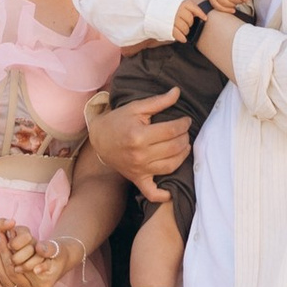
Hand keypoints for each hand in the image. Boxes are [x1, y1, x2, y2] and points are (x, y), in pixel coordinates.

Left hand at [0, 219, 72, 286]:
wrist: (57, 263)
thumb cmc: (57, 254)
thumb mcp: (56, 249)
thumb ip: (48, 248)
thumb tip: (39, 249)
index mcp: (42, 285)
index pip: (21, 268)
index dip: (11, 252)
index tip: (3, 236)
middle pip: (11, 273)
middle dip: (2, 253)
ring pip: (4, 280)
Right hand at [83, 83, 193, 207]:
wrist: (99, 139)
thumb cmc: (118, 121)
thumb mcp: (136, 108)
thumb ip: (158, 101)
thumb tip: (178, 92)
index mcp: (139, 135)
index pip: (171, 131)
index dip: (183, 124)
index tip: (186, 120)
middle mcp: (140, 154)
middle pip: (174, 148)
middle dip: (184, 138)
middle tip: (185, 132)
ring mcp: (139, 169)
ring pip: (171, 167)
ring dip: (183, 156)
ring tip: (184, 146)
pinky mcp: (138, 179)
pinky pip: (152, 193)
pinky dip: (163, 195)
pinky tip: (172, 189)